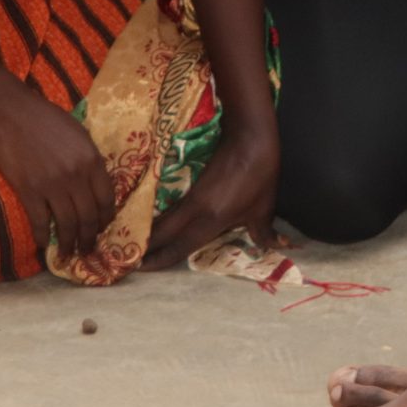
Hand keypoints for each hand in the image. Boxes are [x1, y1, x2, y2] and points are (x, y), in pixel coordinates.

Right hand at [0, 85, 116, 260]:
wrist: (15, 116)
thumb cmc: (49, 120)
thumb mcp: (81, 135)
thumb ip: (90, 160)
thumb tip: (94, 185)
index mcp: (92, 161)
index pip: (107, 198)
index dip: (107, 218)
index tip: (104, 228)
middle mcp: (76, 176)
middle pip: (88, 216)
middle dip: (89, 238)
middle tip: (88, 250)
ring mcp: (53, 185)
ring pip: (67, 224)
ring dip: (69, 243)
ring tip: (69, 255)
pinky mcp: (29, 191)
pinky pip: (40, 221)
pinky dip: (42, 236)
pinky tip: (43, 245)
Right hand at [143, 123, 278, 268]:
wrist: (249, 136)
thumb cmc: (260, 174)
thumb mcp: (264, 207)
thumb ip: (264, 232)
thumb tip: (278, 248)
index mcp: (211, 221)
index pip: (180, 247)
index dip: (160, 259)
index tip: (140, 269)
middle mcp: (194, 211)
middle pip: (162, 234)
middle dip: (145, 249)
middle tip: (128, 261)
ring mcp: (191, 196)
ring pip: (164, 220)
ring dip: (150, 233)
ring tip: (136, 245)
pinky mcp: (192, 184)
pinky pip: (171, 208)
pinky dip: (161, 218)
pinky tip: (155, 222)